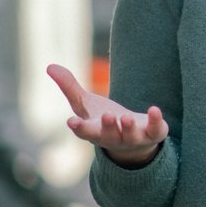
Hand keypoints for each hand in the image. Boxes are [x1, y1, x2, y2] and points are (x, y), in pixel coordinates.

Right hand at [47, 63, 167, 167]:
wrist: (133, 140)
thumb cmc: (103, 120)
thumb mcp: (86, 104)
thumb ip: (69, 87)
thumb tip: (49, 66)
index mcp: (94, 131)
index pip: (84, 131)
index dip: (79, 128)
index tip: (71, 121)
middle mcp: (113, 138)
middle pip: (108, 135)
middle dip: (107, 127)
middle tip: (107, 116)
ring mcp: (134, 138)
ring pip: (130, 135)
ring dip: (127, 127)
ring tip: (124, 117)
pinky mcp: (153, 134)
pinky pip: (155, 130)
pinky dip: (155, 121)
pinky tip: (154, 109)